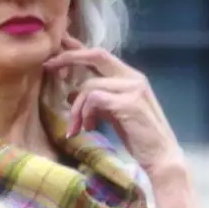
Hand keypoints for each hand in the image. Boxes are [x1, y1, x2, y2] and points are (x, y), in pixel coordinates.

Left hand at [43, 36, 182, 176]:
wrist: (160, 157)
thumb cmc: (138, 136)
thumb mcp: (112, 113)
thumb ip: (96, 99)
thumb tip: (70, 92)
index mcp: (130, 76)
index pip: (100, 55)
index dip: (76, 50)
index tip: (54, 55)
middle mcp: (134, 77)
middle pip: (96, 55)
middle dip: (68, 58)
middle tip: (48, 68)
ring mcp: (134, 88)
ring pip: (90, 86)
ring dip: (77, 108)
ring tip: (77, 127)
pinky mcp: (129, 103)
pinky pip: (95, 99)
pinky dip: (86, 114)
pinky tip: (89, 128)